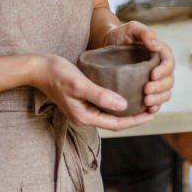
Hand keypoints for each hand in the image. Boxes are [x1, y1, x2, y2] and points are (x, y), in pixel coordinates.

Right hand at [31, 54, 155, 131]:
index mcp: (84, 116)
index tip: (152, 112)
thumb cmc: (56, 73)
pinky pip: (104, 105)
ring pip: (110, 114)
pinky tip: (124, 93)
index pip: (116, 124)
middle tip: (153, 107)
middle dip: (135, 116)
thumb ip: (100, 95)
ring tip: (143, 101)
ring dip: (127, 109)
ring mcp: (82, 109)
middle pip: (115, 121)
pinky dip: (117, 102)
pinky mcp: (81, 101)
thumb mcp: (79, 83)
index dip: (136, 120)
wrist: (37, 68)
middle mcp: (84, 116)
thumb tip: (123, 106)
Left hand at [100, 21, 174, 113]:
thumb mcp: (131, 28)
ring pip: (165, 93)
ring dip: (158, 99)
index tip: (152, 75)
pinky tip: (148, 110)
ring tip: (146, 101)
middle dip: (160, 87)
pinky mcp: (147, 90)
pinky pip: (157, 101)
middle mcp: (160, 67)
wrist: (106, 45)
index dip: (164, 70)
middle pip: (169, 80)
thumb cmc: (120, 35)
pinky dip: (155, 107)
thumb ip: (144, 32)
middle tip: (146, 91)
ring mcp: (155, 80)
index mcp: (160, 52)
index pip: (169, 63)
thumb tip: (156, 45)